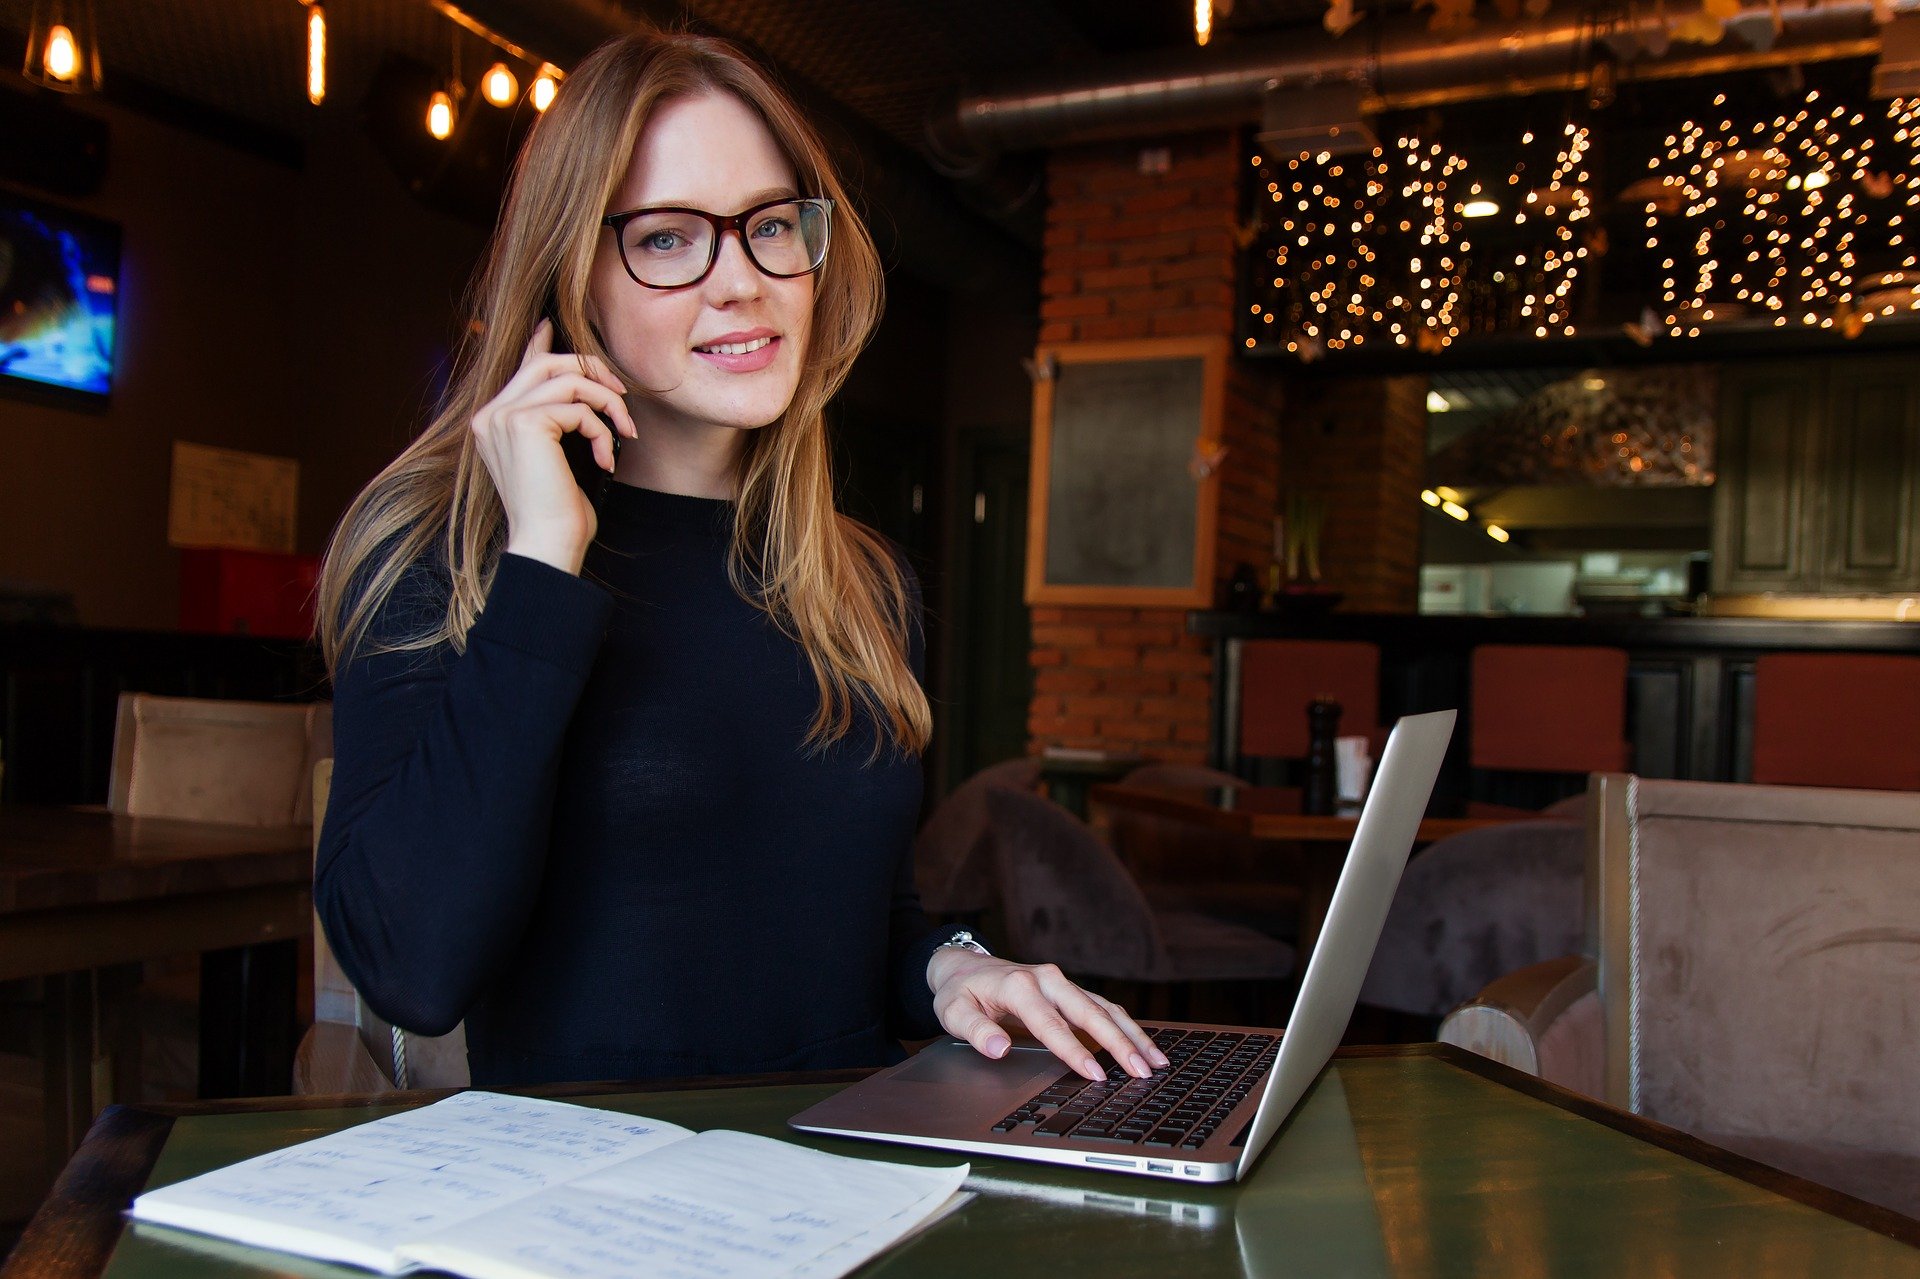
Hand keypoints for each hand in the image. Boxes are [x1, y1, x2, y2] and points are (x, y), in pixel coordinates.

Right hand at [472, 318, 638, 575]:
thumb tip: (577, 389)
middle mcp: (490, 415)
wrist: (547, 544)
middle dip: (593, 372)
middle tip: (622, 396)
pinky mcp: (525, 425)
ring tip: (623, 434)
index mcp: (492, 422)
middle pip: (548, 363)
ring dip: (607, 403)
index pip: (520, 369)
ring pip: (568, 379)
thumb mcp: (559, 457)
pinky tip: (605, 459)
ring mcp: (503, 417)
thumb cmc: (558, 511)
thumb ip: (558, 419)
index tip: (552, 325)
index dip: (541, 344)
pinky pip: (579, 407)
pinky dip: (602, 430)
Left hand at [927, 949, 1169, 1081]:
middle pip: (1090, 1013)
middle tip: (1141, 1071)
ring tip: (1156, 1061)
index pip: (1052, 1024)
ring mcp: (1062, 983)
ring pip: (1105, 1008)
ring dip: (1132, 1035)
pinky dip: (1125, 1027)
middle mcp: (1047, 979)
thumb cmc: (960, 993)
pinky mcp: (1070, 990)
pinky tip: (1144, 1046)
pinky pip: (1104, 1008)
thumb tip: (998, 1049)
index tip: (1095, 1075)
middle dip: (1119, 1044)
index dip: (1075, 1051)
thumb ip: (976, 1031)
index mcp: (1019, 986)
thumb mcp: (954, 1012)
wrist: (964, 967)